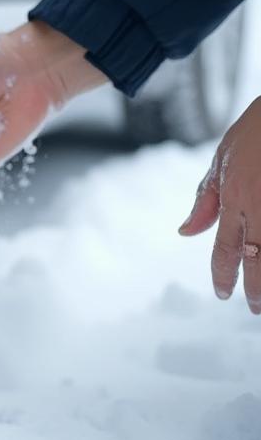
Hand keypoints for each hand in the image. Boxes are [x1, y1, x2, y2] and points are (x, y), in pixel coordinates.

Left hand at [180, 96, 260, 312]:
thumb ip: (206, 198)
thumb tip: (186, 232)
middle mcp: (258, 205)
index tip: (223, 293)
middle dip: (256, 287)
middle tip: (255, 309)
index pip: (225, 246)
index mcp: (235, 197)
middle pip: (257, 258)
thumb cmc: (253, 131)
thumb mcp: (221, 159)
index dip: (223, 273)